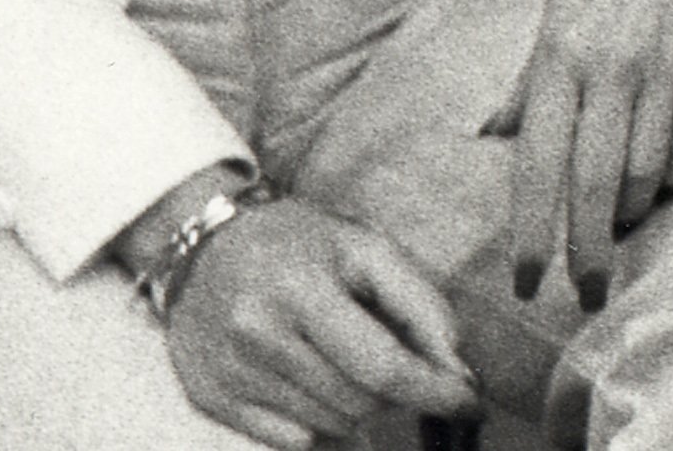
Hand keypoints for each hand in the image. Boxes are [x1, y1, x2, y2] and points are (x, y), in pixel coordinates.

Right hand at [164, 194, 476, 449]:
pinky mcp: (213, 401)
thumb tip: (455, 365)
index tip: (468, 400)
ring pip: (331, 425)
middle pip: (360, 401)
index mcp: (303, 286)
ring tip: (350, 360)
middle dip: (398, 390)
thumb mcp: (364, 246)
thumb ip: (418, 299)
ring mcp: (233, 373)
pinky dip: (319, 422)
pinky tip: (315, 380)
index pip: (381, 364)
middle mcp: (261, 334)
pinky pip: (291, 442)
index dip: (433, 390)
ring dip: (360, 404)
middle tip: (400, 360)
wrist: (204, 246)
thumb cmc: (299, 242)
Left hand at [495, 0, 672, 310]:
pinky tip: (662, 175)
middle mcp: (611, 62)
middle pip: (594, 187)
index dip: (533, 231)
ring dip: (628, 211)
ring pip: (645, 174)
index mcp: (561, 45)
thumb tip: (486, 136)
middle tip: (583, 292)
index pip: (539, 162)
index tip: (529, 283)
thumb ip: (529, 78)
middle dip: (586, 253)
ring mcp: (668, 64)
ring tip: (616, 223)